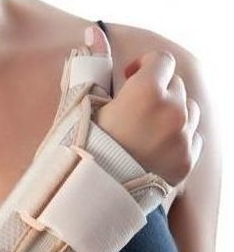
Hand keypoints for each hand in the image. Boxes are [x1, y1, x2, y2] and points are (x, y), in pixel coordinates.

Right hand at [93, 38, 201, 185]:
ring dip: (172, 114)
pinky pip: (195, 138)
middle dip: (157, 92)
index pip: (162, 61)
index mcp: (146, 92)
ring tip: (147, 131)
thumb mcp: (83, 105)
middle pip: (175, 86)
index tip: (128, 80)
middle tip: (133, 112)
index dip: (144, 67)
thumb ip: (93, 65)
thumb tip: (93, 32)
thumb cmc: (82, 148)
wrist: (90, 193)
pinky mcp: (186, 163)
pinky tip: (157, 149)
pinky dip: (181, 138)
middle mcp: (172, 112)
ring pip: (189, 111)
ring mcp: (182, 140)